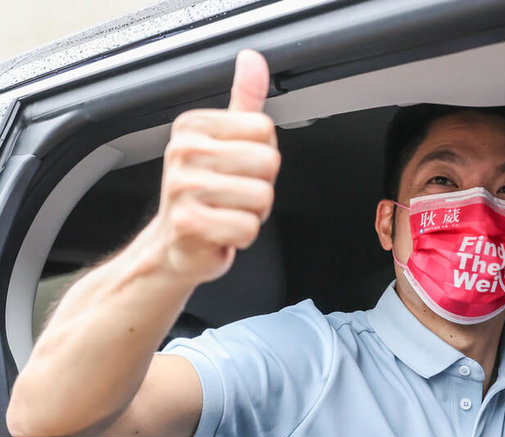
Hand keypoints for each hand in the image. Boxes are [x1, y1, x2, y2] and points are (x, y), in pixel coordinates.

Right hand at [152, 49, 280, 284]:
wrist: (174, 244)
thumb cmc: (203, 194)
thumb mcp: (223, 141)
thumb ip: (243, 101)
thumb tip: (253, 60)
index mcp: (193, 126)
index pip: (264, 130)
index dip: (262, 156)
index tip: (236, 170)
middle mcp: (183, 152)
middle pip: (268, 163)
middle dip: (262, 188)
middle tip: (233, 197)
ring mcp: (183, 188)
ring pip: (262, 198)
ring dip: (253, 214)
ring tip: (226, 213)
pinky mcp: (188, 224)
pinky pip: (248, 228)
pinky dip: (242, 237)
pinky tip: (221, 233)